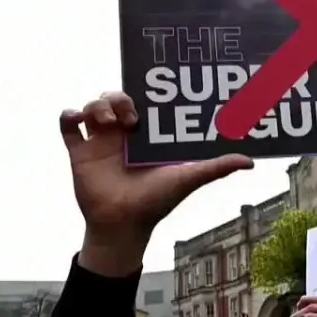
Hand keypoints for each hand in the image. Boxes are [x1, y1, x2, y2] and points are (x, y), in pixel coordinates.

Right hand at [63, 93, 251, 274]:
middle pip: (116, 98)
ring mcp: (100, 141)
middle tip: (132, 115)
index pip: (145, 101)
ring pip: (92, 107)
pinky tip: (79, 120)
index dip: (147, 92)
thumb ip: (216, 168)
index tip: (155, 91)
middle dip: (120, 97)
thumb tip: (250, 161)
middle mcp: (124, 134)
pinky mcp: (79, 152)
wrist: (124, 225)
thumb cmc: (157, 202)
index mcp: (149, 134)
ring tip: (109, 122)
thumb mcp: (188, 179)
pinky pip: (67, 125)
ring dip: (97, 106)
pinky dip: (68, 115)